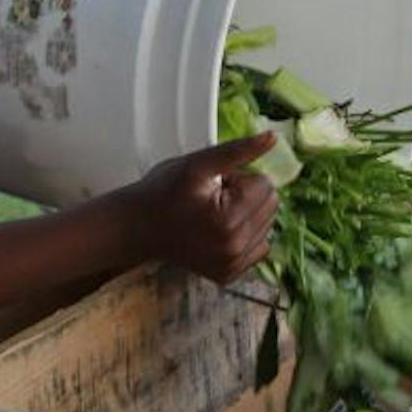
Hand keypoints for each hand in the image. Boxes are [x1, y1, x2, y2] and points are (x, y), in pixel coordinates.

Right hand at [124, 133, 279, 282]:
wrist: (137, 227)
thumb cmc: (162, 192)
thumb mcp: (198, 163)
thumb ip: (239, 150)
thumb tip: (273, 137)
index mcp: (230, 219)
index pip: (266, 185)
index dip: (239, 178)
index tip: (213, 185)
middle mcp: (235, 247)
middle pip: (271, 206)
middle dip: (246, 195)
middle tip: (213, 198)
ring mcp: (232, 265)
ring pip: (266, 225)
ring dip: (246, 215)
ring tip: (213, 214)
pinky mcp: (229, 274)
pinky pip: (258, 247)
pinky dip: (244, 236)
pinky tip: (219, 231)